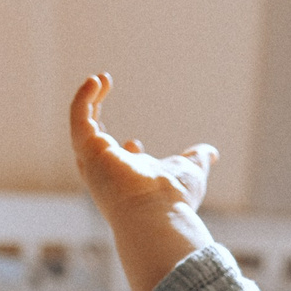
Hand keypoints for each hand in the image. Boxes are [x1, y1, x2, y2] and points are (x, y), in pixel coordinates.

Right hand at [68, 73, 221, 290]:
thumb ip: (197, 159)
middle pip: (92, 141)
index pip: (119, 163)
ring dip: (86, 102)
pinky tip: (95, 81)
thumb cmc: (174, 198)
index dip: (126, 150)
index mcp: (128, 181)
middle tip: (104, 86)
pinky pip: (78, 120)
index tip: (137, 144)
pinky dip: (83, 99)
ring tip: (98, 78)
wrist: (159, 212)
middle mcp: (106, 174)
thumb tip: (213, 153)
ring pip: (81, 127)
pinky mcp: (87, 152)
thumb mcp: (190, 171)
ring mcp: (94, 164)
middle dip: (95, 113)